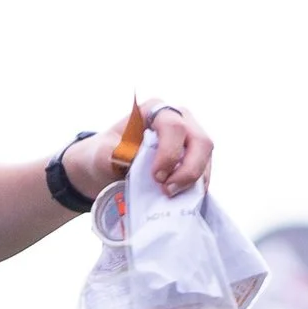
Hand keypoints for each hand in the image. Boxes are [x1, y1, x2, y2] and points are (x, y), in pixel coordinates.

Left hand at [61, 102, 212, 204]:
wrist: (105, 166)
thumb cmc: (104, 154)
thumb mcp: (101, 153)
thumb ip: (117, 154)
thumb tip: (137, 162)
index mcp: (155, 110)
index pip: (174, 126)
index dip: (170, 153)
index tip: (156, 176)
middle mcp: (179, 119)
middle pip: (201, 141)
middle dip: (189, 170)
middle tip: (168, 191)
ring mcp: (190, 138)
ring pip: (206, 158)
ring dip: (194, 181)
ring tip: (172, 196)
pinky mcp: (194, 158)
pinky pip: (205, 172)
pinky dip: (195, 187)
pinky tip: (181, 198)